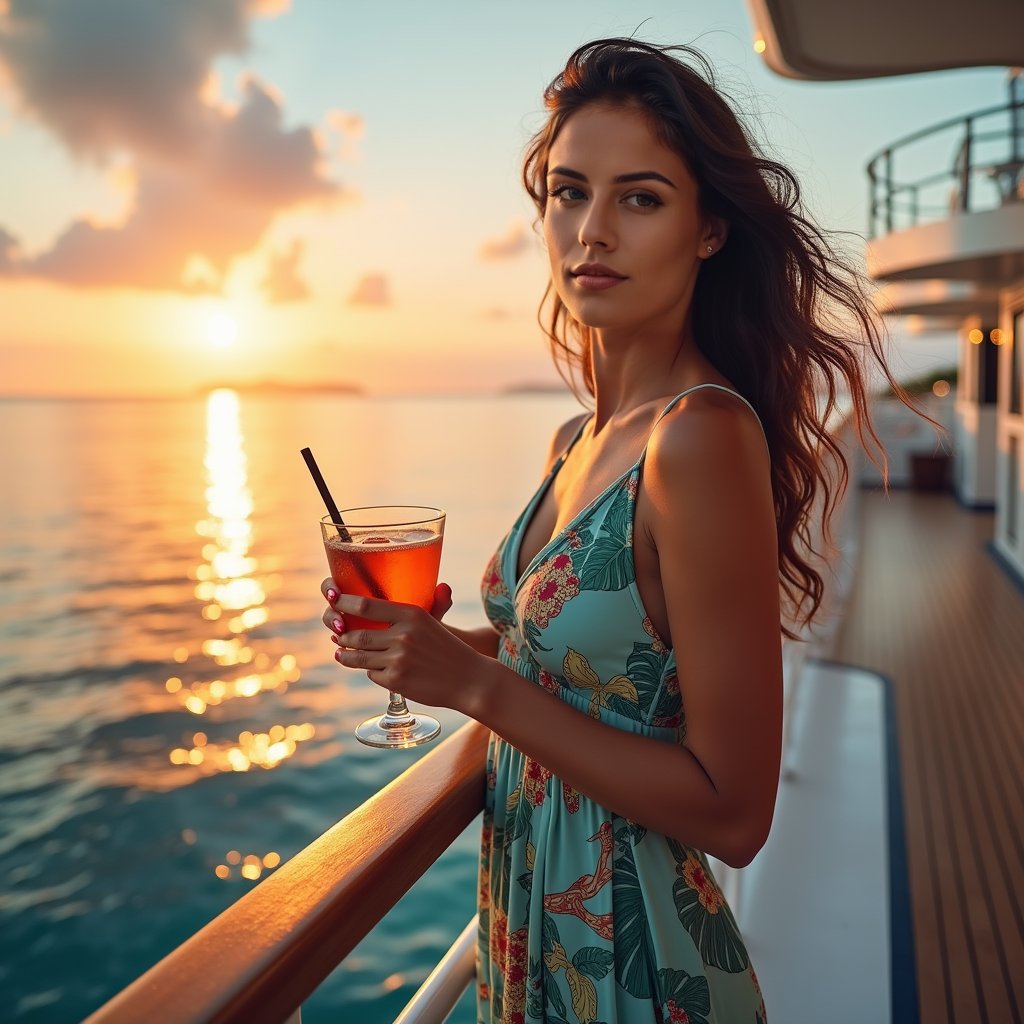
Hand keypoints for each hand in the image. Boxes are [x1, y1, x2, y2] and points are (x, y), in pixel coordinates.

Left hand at [320, 580, 482, 711]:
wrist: (469, 679)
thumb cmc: (446, 648)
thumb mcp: (429, 622)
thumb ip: (402, 615)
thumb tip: (367, 607)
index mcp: (411, 614)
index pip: (366, 605)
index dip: (344, 603)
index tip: (333, 600)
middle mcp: (403, 635)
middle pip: (357, 634)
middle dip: (342, 636)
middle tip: (337, 635)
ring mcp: (398, 659)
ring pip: (359, 657)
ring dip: (347, 656)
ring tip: (342, 653)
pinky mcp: (396, 681)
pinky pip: (372, 674)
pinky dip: (371, 672)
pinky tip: (377, 669)